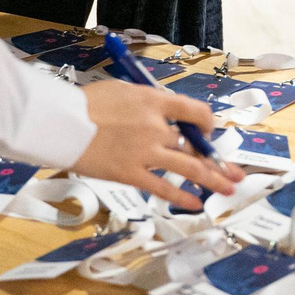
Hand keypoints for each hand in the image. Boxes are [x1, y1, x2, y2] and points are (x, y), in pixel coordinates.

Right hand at [68, 78, 235, 208]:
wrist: (59, 122)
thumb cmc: (86, 102)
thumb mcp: (123, 91)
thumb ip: (147, 103)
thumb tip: (164, 115)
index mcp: (154, 101)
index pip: (194, 111)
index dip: (207, 122)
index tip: (209, 129)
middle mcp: (156, 127)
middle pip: (195, 144)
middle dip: (217, 159)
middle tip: (235, 172)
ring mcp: (145, 152)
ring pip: (188, 167)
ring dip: (212, 179)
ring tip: (229, 188)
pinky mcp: (131, 174)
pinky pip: (163, 188)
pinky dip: (182, 197)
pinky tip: (196, 203)